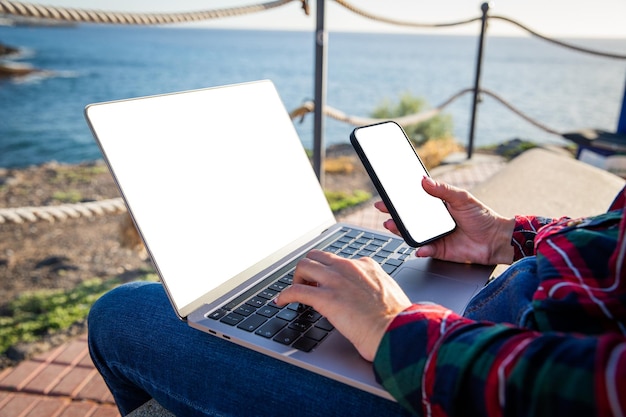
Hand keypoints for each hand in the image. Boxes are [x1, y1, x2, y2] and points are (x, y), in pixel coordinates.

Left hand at [275, 250, 411, 361]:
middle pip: (317, 256)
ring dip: (296, 278)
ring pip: (304, 266)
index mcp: (367, 266)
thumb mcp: (389, 294)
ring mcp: (336, 281)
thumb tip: (367, 299)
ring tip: (294, 292)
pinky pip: (295, 290)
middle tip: (307, 284)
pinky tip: (281, 302)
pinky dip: (284, 295)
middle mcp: (349, 268)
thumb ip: (375, 290)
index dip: (329, 271)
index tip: (325, 282)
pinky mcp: (325, 298)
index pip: (339, 260)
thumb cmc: (398, 321)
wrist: (398, 331)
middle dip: (309, 269)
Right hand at [375, 176, 515, 264]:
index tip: (387, 196)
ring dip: (401, 231)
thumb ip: (443, 190)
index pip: (414, 202)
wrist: (497, 240)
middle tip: (384, 210)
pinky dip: (421, 249)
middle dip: (394, 215)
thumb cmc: (482, 217)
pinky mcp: (439, 251)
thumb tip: (425, 180)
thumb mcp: (462, 198)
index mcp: (437, 207)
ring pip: (412, 234)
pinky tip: (419, 247)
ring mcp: (434, 237)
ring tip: (392, 225)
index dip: (399, 200)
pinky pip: (425, 250)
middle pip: (408, 219)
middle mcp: (433, 222)